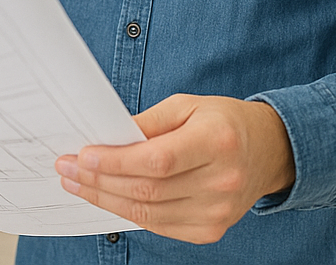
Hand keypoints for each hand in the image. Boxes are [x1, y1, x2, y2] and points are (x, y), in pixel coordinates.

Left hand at [55, 95, 294, 243]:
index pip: (158, 160)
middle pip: (148, 190)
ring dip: (106, 199)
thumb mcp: (188, 105)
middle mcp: (221, 181)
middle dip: (99, 180)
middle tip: (67, 169)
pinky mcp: (210, 231)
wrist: (268, 152)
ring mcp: (218, 212)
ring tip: (77, 184)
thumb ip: (148, 123)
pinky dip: (129, 212)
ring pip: (148, 213)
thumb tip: (107, 138)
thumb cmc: (224, 122)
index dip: (116, 161)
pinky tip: (108, 197)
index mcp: (217, 142)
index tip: (83, 155)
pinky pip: (158, 226)